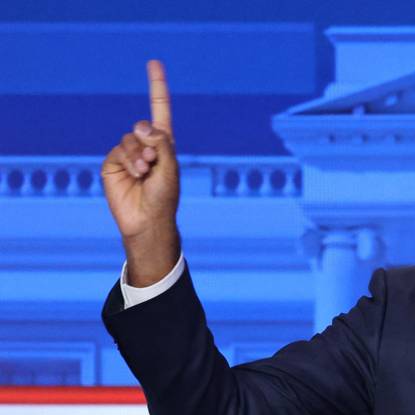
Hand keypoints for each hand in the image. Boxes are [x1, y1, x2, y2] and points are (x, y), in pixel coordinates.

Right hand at [101, 60, 180, 285]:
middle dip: (149, 142)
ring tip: (145, 173)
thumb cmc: (165, 196)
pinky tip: (135, 175)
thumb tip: (141, 124)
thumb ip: (160, 143)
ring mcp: (128, 154)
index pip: (159, 109)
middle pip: (142, 126)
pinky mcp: (112, 163)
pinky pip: (118, 150)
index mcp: (164, 144)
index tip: (153, 62)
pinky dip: (128, 161)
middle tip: (154, 162)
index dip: (156, 87)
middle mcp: (145, 145)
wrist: (147, 220)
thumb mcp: (169, 167)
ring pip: (129, 139)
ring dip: (139, 155)